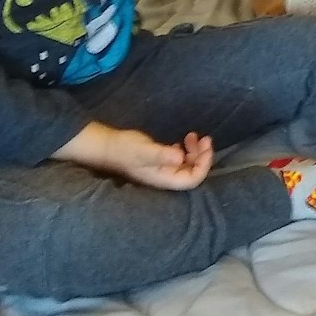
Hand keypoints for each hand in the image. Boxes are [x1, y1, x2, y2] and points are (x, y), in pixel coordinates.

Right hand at [59, 124, 213, 190]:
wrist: (108, 147)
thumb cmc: (125, 150)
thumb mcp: (143, 151)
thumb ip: (161, 154)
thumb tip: (180, 158)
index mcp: (164, 179)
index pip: (192, 180)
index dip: (204, 165)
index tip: (206, 147)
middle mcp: (166, 177)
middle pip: (193, 172)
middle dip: (202, 155)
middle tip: (204, 138)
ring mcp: (163, 170)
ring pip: (188, 164)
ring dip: (195, 151)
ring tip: (193, 135)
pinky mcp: (161, 162)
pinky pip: (180, 159)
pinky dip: (186, 149)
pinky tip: (182, 141)